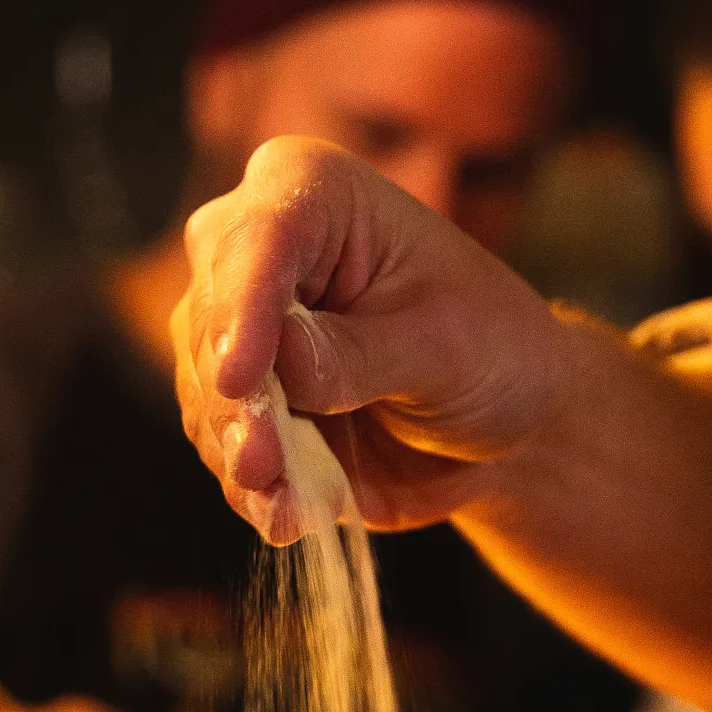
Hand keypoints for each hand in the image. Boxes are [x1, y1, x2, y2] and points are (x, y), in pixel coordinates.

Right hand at [174, 136, 578, 543]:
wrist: (505, 422)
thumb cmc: (492, 350)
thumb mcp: (444, 344)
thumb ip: (360, 354)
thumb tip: (282, 363)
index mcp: (315, 195)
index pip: (256, 241)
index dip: (241, 310)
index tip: (239, 378)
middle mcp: (258, 251)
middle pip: (209, 319)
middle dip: (231, 401)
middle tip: (261, 465)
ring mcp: (244, 332)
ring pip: (205, 393)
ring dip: (237, 455)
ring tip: (280, 502)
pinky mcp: (246, 406)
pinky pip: (225, 449)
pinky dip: (252, 490)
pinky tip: (285, 517)